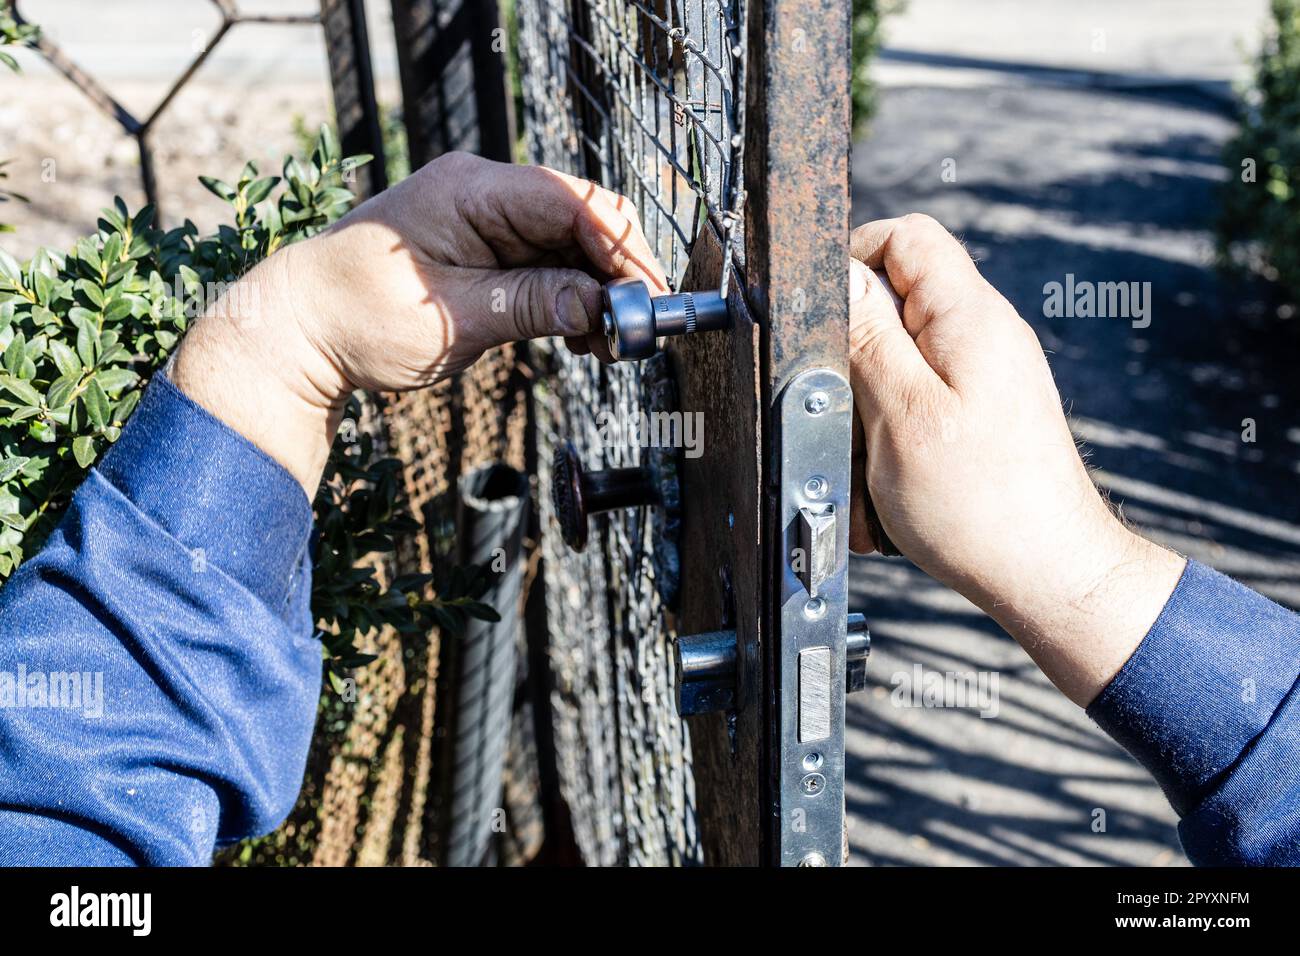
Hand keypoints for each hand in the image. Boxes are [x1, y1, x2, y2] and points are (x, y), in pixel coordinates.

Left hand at [172, 153, 667, 491]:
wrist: (300, 331)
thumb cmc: (358, 317)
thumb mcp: (454, 319)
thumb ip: (533, 305)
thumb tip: (603, 307)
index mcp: (471, 191)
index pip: (568, 201)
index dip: (618, 246)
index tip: (647, 295)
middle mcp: (482, 194)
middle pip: (577, 219)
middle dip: (615, 271)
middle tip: (639, 327)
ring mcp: (484, 222)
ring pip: (567, 245)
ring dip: (596, 291)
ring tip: (610, 343)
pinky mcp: (483, 251)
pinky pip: (544, 264)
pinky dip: (570, 298)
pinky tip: (584, 336)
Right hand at [847, 214, 1184, 704]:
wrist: (1049, 574)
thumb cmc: (980, 507)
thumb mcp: (902, 414)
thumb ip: (868, 335)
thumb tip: (838, 270)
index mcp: (970, 318)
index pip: (905, 236)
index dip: (852, 259)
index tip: (822, 316)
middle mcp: (985, 335)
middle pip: (895, 301)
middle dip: (852, 354)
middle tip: (846, 411)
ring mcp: (987, 375)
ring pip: (897, 361)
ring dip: (867, 410)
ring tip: (871, 462)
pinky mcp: (984, 412)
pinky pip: (917, 404)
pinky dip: (890, 439)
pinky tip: (889, 483)